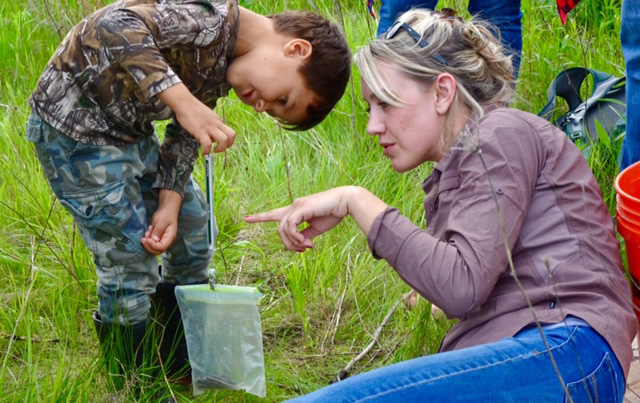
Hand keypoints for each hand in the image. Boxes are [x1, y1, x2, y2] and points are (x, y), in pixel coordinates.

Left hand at [141, 190, 180, 254]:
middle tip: (143, 239)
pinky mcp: (158, 238)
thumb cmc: (166, 214)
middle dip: (149, 246)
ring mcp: (162, 240)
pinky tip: (149, 230)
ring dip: (148, 242)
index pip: (162, 247)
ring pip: (154, 248)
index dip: (153, 246)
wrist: (167, 210)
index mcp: (170, 237)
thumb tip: (154, 240)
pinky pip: (152, 243)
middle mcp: (167, 241)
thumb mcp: (162, 221)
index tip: (147, 239)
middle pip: (158, 251)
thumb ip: (158, 230)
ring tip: (148, 231)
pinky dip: (148, 239)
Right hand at [175, 102, 235, 155]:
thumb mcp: (206, 117)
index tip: (219, 143)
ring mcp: (209, 127)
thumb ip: (209, 126)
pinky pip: (208, 144)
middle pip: (232, 135)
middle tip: (218, 148)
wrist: (183, 102)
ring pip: (224, 140)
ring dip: (220, 149)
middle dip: (228, 145)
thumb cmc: (192, 109)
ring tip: (212, 151)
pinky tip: (203, 153)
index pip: (229, 132)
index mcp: (218, 121)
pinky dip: (207, 151)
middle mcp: (216, 124)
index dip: (227, 141)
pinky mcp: (200, 131)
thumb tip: (208, 138)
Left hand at [245, 187, 359, 251]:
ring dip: (293, 242)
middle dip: (288, 244)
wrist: (345, 202)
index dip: (260, 217)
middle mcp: (293, 207)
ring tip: (307, 246)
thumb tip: (301, 245)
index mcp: (296, 211)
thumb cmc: (333, 213)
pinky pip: (290, 226)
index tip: (246, 218)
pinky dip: (296, 237)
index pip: (274, 214)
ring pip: (283, 229)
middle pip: (279, 229)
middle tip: (303, 250)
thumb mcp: (317, 229)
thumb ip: (306, 236)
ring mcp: (296, 206)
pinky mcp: (300, 208)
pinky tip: (306, 241)